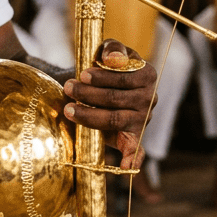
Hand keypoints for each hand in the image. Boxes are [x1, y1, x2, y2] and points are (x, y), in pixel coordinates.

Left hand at [62, 40, 157, 169]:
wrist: (97, 86)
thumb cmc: (103, 67)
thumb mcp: (107, 51)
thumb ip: (112, 49)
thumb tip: (112, 59)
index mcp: (147, 75)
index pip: (125, 78)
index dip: (103, 77)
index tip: (82, 74)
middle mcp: (149, 99)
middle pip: (116, 100)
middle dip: (89, 94)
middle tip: (68, 88)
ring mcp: (142, 120)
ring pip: (114, 119)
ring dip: (89, 115)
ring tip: (68, 108)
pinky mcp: (132, 137)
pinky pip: (136, 150)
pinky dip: (132, 160)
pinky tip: (124, 168)